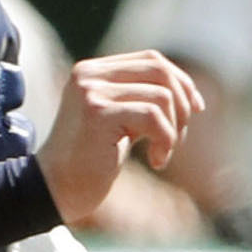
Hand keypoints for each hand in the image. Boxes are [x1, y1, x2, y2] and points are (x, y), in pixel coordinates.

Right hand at [36, 51, 204, 224]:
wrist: (56, 191)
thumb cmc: (91, 162)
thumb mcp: (121, 123)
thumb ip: (143, 102)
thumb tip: (191, 95)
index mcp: (93, 72)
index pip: (152, 60)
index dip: (181, 82)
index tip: (195, 110)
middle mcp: (89, 75)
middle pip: (160, 71)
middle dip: (182, 104)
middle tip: (177, 138)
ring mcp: (91, 92)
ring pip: (162, 96)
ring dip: (173, 130)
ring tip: (161, 154)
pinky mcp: (98, 113)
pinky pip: (154, 118)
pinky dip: (166, 141)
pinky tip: (157, 161)